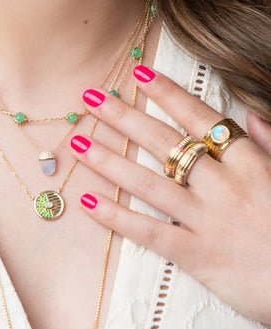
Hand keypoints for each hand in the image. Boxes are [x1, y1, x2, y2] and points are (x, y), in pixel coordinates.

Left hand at [70, 66, 270, 324]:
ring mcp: (207, 220)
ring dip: (110, 162)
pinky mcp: (196, 255)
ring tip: (78, 144)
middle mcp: (223, 186)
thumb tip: (248, 114)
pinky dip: (117, 218)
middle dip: (126, 117)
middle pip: (165, 143)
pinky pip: (149, 233)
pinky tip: (88, 202)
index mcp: (249, 164)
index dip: (168, 94)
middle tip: (92, 98)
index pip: (201, 118)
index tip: (139, 73)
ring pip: (149, 184)